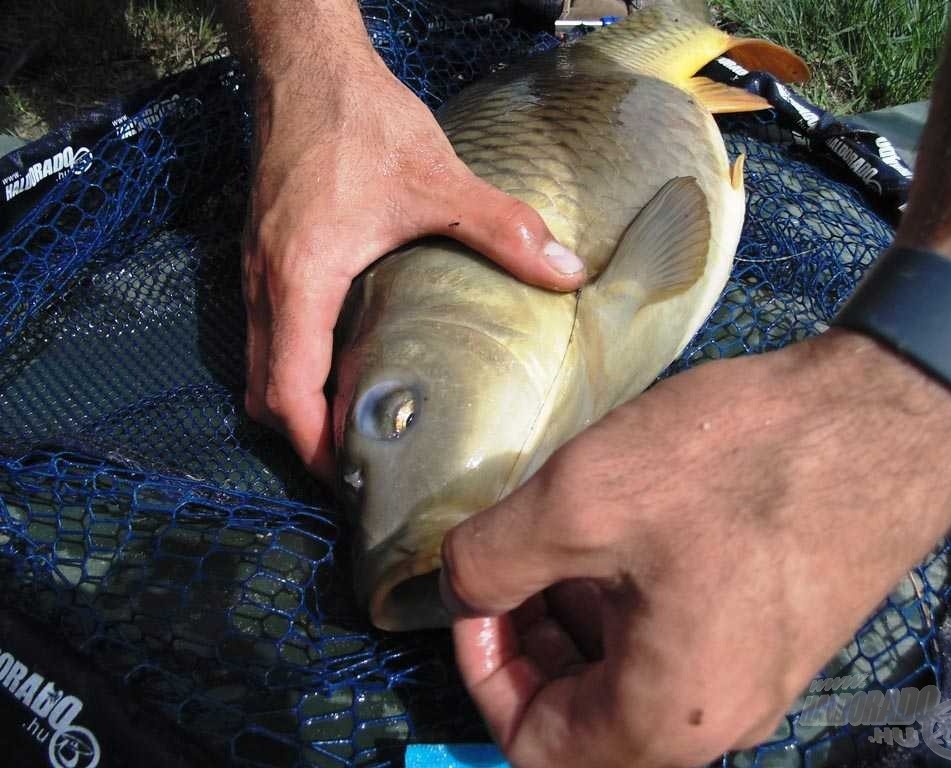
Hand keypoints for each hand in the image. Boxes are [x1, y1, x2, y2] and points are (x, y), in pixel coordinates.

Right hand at [242, 52, 584, 483]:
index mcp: (299, 282)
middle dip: (305, 437)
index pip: (288, 393)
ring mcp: (254, 270)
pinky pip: (266, 332)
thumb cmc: (360, 123)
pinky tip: (343, 359)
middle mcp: (264, 286)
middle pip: (265, 393)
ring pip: (260, 364)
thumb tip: (565, 273)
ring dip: (298, 402)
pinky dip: (295, 364)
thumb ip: (502, 229)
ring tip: (353, 422)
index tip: (353, 476)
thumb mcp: (438, 181)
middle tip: (360, 461)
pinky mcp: (262, 252)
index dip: (316, 447)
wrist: (305, 65)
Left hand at [440, 330, 950, 766]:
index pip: (530, 744)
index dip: (483, 668)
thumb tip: (459, 585)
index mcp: (664, 720)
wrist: (885, 418)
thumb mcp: (580, 503)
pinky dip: (632, 599)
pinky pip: (679, 640)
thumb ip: (488, 562)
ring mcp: (755, 679)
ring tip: (568, 534)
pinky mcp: (778, 632)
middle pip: (580, 713)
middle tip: (515, 556)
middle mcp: (716, 721)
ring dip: (578, 614)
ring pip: (628, 674)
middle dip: (528, 636)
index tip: (476, 589)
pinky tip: (629, 530)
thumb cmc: (734, 465)